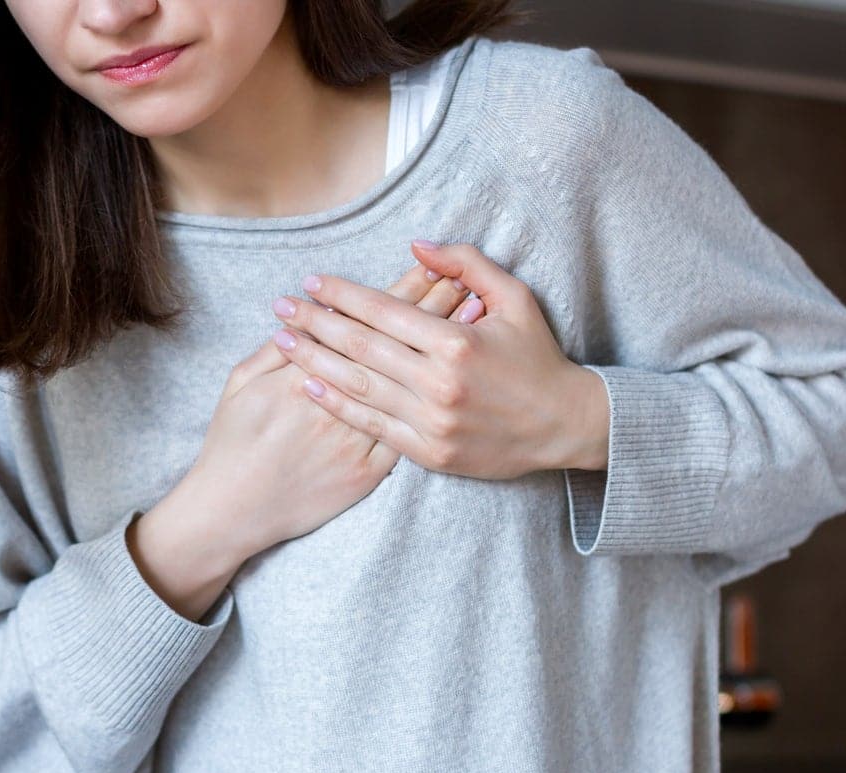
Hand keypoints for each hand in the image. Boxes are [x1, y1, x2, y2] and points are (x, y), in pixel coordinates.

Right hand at [186, 261, 487, 557]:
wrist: (235, 509)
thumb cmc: (231, 444)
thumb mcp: (240, 384)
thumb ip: (273, 348)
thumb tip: (299, 315)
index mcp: (305, 375)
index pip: (364, 323)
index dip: (398, 293)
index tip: (427, 267)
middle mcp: (337, 405)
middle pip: (394, 347)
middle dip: (431, 309)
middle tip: (464, 278)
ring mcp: (356, 441)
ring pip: (408, 386)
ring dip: (441, 352)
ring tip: (473, 314)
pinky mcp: (367, 472)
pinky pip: (408, 432)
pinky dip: (435, 400)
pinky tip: (459, 377)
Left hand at [270, 240, 609, 479]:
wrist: (564, 426)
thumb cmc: (538, 358)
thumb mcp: (515, 299)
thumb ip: (466, 265)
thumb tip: (415, 247)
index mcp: (457, 342)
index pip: (383, 311)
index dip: (342, 295)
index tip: (311, 282)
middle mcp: (439, 383)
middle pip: (360, 347)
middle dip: (314, 324)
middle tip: (281, 308)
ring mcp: (432, 421)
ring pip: (358, 386)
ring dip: (314, 362)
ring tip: (283, 343)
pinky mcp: (430, 452)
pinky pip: (373, 426)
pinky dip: (339, 405)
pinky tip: (311, 386)